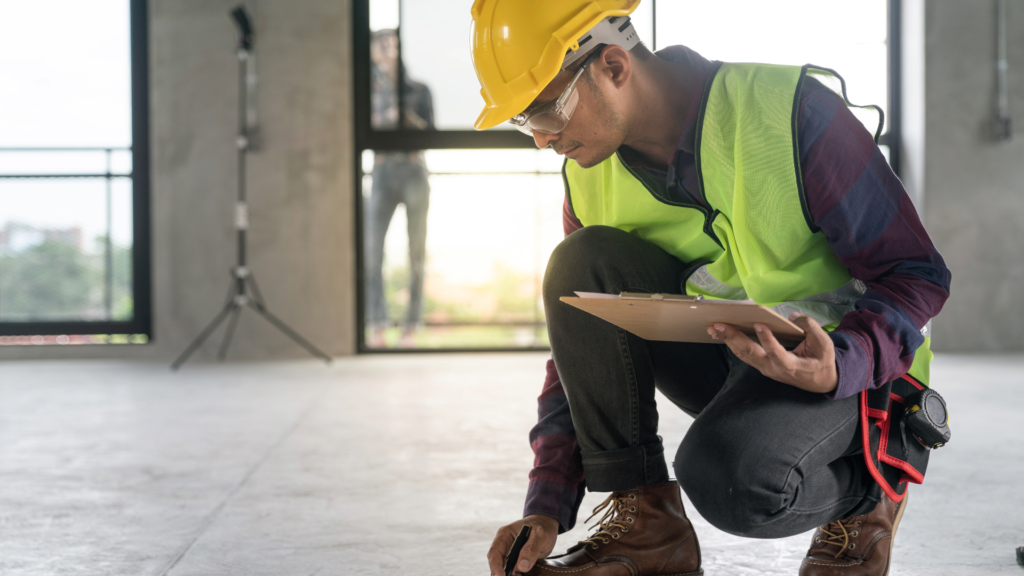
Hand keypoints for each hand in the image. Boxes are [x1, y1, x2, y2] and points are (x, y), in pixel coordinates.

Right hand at [486, 514, 558, 575]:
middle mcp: (504, 544)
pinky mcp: (515, 559)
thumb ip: (531, 549)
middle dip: (501, 573)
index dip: (496, 565)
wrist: (546, 526)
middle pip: (496, 562)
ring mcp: (509, 552)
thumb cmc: (542, 526)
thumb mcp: (540, 535)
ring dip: (510, 575)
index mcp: (505, 534)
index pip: (495, 551)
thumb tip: (522, 566)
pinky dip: (515, 575)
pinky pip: (512, 570)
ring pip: (503, 568)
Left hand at [707, 313, 837, 393]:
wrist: (819, 381)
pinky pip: (744, 355)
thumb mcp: (824, 344)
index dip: (767, 339)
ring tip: (714, 328)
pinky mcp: (761, 366)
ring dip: (728, 340)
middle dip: (734, 338)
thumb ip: (810, 328)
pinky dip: (732, 344)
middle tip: (720, 325)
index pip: (777, 352)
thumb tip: (792, 316)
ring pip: (743, 355)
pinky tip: (722, 334)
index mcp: (791, 365)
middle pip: (751, 353)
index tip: (758, 324)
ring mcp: (765, 368)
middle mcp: (774, 369)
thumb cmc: (821, 360)